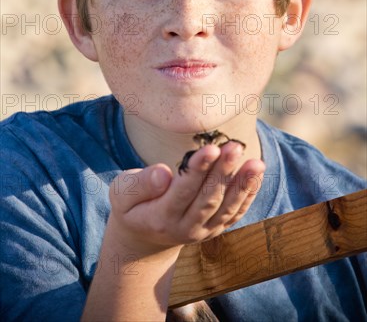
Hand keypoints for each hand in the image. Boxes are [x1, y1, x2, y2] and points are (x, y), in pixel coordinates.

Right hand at [108, 141, 264, 257]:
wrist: (143, 237)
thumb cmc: (131, 206)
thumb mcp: (121, 194)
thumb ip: (140, 184)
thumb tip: (163, 174)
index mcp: (160, 218)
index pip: (182, 192)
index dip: (197, 171)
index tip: (210, 149)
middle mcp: (185, 228)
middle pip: (208, 199)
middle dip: (223, 172)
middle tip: (234, 147)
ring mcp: (203, 231)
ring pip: (226, 208)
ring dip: (242, 184)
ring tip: (256, 162)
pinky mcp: (216, 228)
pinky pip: (236, 213)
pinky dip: (248, 194)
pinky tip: (256, 174)